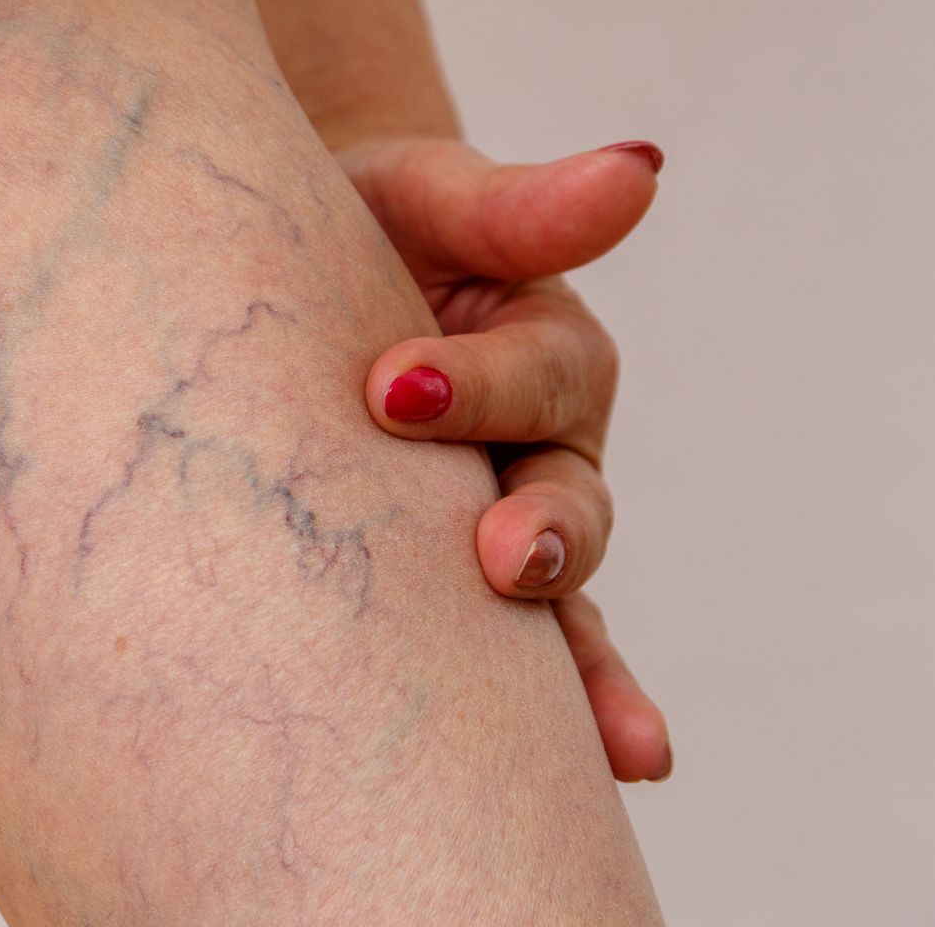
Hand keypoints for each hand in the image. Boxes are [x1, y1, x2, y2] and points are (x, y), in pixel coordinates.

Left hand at [343, 136, 672, 781]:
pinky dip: (564, 710)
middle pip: (570, 499)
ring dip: (576, 665)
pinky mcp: (455, 583)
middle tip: (502, 555)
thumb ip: (521, 205)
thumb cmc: (363, 224)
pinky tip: (612, 770)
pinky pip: (520, 658)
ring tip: (597, 737)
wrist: (291, 267)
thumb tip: (643, 164)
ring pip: (559, 599)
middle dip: (543, 534)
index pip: (538, 372)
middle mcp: (546, 446)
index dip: (477, 384)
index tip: (390, 384)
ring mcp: (507, 521)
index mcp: (549, 346)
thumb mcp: (428, 195)